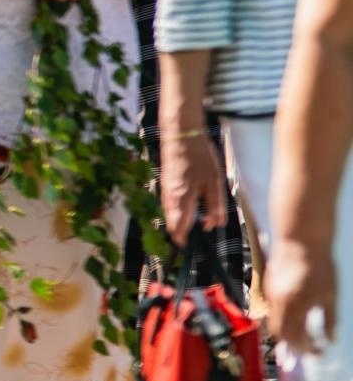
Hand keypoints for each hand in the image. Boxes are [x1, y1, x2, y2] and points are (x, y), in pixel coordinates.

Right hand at [159, 128, 224, 245]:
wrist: (181, 133)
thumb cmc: (199, 156)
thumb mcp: (215, 182)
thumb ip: (215, 206)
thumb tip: (215, 225)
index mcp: (182, 200)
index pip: (178, 229)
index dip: (184, 241)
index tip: (192, 247)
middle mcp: (169, 198)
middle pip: (172, 223)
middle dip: (184, 231)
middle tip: (201, 230)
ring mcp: (165, 190)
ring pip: (170, 213)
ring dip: (182, 220)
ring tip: (201, 217)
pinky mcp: (165, 182)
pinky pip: (170, 203)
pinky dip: (179, 209)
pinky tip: (192, 203)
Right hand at [267, 237, 337, 354]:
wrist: (301, 240)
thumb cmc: (320, 266)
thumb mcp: (331, 295)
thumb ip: (330, 319)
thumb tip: (331, 340)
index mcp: (295, 305)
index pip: (296, 337)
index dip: (307, 349)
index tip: (319, 353)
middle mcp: (279, 303)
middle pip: (280, 333)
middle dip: (294, 346)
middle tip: (310, 350)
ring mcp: (271, 295)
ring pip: (274, 322)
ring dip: (288, 334)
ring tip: (304, 338)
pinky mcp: (269, 287)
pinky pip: (273, 311)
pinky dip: (284, 321)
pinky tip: (296, 320)